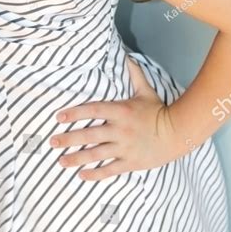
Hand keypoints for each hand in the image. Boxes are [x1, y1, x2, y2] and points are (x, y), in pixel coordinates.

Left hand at [50, 57, 179, 180]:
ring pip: (96, 154)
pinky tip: (81, 175)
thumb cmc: (159, 111)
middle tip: (52, 142)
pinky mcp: (130, 162)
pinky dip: (95, 174)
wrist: (177, 132)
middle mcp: (120, 130)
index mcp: (121, 111)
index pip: (93, 110)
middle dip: (69, 139)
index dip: (74, 113)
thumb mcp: (146, 91)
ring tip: (61, 161)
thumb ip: (135, 74)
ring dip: (76, 158)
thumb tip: (127, 56)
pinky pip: (109, 169)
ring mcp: (124, 148)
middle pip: (89, 135)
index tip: (59, 117)